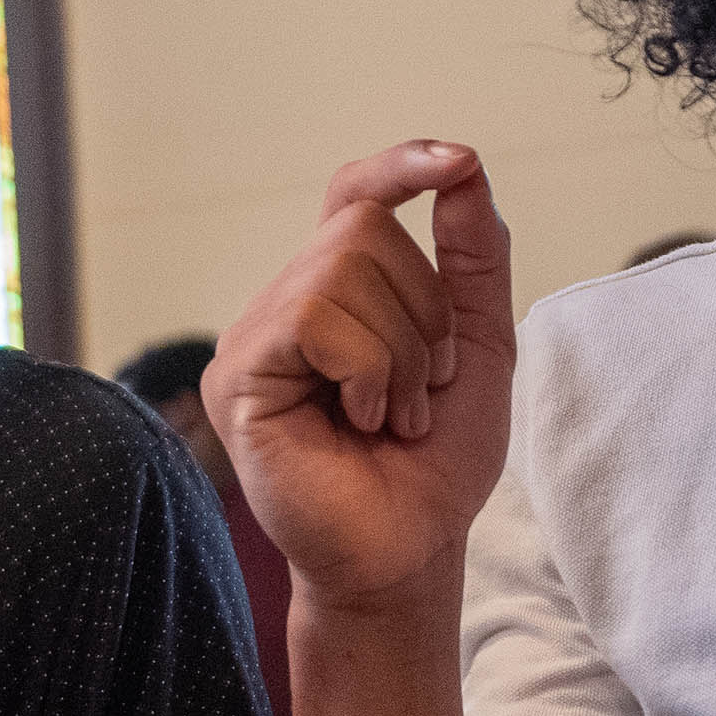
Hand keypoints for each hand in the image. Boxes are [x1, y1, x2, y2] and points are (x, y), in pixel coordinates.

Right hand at [204, 141, 514, 610]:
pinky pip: (315, 319)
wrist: (408, 552)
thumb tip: (466, 171)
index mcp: (339, 294)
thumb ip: (474, 260)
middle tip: (422, 392)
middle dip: (424, 310)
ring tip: (393, 416)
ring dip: (400, 351)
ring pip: (339, 269)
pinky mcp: (238, 377)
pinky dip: (367, 369)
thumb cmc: (434, 464)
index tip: (457, 163)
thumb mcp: (477, 348)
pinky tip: (362, 421)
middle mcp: (286, 305)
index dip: (398, 166)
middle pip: (362, 229)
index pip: (353, 197)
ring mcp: (254, 338)